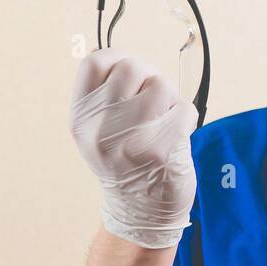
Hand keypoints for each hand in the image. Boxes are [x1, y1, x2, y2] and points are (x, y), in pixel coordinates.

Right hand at [69, 48, 197, 249]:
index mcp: (80, 118)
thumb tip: (113, 54)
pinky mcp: (159, 151)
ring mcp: (128, 140)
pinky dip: (186, 118)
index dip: (118, 60)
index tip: (131, 77)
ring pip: (160, 84)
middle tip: (152, 104)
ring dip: (169, 99)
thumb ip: (104, 94)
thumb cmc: (126, 162)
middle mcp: (98, 128)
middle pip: (132, 66)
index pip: (95, 62)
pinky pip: (184, 109)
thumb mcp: (98, 129)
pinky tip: (175, 137)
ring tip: (162, 122)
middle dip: (149, 79)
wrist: (140, 211)